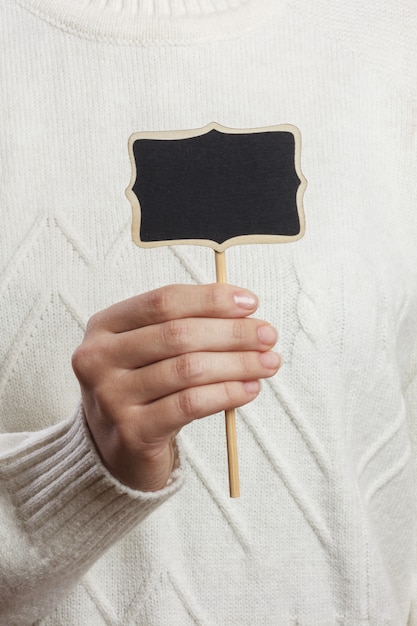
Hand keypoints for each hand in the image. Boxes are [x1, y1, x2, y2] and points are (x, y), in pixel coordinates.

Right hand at [72, 284, 280, 491]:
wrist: (118, 450)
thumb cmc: (143, 390)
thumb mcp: (149, 350)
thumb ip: (186, 326)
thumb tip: (245, 313)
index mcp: (104, 326)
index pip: (163, 301)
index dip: (211, 299)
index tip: (250, 303)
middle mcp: (98, 358)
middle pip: (178, 334)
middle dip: (232, 332)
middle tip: (268, 336)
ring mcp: (110, 397)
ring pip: (188, 369)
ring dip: (238, 363)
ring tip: (267, 362)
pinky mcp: (131, 432)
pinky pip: (190, 404)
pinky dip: (227, 393)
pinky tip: (249, 389)